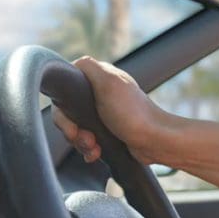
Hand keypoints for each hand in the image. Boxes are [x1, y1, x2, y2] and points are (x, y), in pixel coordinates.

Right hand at [52, 56, 173, 165]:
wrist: (155, 141)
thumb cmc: (133, 113)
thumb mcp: (108, 83)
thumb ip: (88, 68)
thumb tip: (73, 64)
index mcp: (100, 78)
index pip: (65, 89)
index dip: (63, 110)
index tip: (73, 122)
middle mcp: (101, 94)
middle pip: (67, 113)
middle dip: (72, 130)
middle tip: (87, 138)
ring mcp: (104, 114)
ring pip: (75, 129)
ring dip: (81, 142)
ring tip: (94, 147)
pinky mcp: (108, 132)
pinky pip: (86, 141)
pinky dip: (88, 149)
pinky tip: (96, 153)